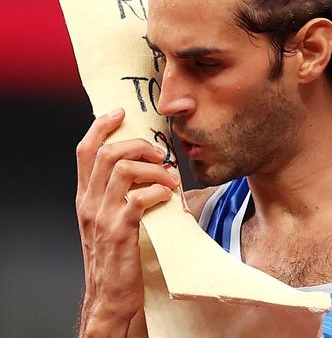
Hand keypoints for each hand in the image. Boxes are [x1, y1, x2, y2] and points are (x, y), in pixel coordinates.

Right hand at [75, 108, 179, 335]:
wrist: (111, 294)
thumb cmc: (118, 254)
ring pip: (122, 170)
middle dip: (137, 144)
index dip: (101, 126)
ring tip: (169, 177)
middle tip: (160, 153)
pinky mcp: (121, 232)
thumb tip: (151, 165)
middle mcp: (89, 203)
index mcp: (86, 196)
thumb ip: (120, 192)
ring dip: (153, 167)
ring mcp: (103, 217)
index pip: (85, 150)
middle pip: (106, 153)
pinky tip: (168, 195)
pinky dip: (158, 190)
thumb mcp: (111, 217)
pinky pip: (138, 198)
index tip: (121, 113)